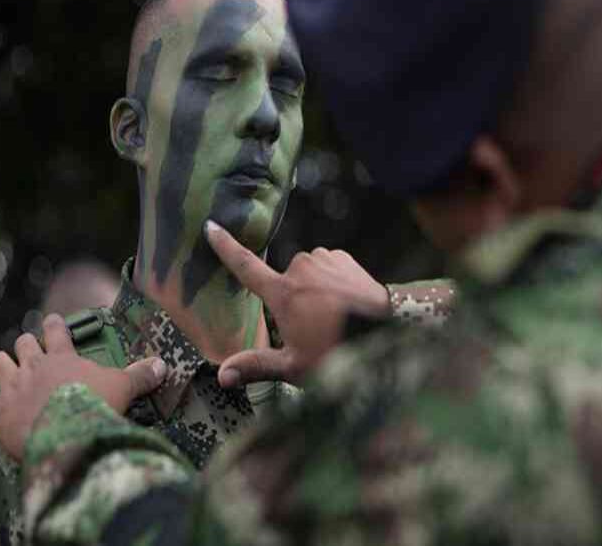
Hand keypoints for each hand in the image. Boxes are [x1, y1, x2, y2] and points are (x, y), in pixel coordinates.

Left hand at [0, 314, 166, 459]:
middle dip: (25, 347)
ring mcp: (12, 387)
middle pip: (22, 343)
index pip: (57, 330)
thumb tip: (163, 365)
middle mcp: (34, 366)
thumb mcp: (124, 388)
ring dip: (1, 367)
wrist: (69, 434)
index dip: (55, 325)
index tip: (54, 321)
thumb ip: (141, 375)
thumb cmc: (97, 406)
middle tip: (31, 354)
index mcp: (63, 357)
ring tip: (6, 373)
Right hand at [205, 220, 388, 387]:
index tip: (211, 226)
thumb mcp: (295, 367)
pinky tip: (345, 303)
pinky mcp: (343, 257)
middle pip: (283, 282)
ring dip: (312, 289)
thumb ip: (256, 366)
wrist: (390, 331)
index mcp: (282, 293)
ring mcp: (323, 259)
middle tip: (311, 329)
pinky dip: (330, 282)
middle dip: (291, 300)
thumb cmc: (339, 352)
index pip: (245, 266)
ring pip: (306, 273)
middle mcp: (299, 268)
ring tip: (331, 318)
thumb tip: (222, 376)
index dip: (226, 247)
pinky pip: (326, 267)